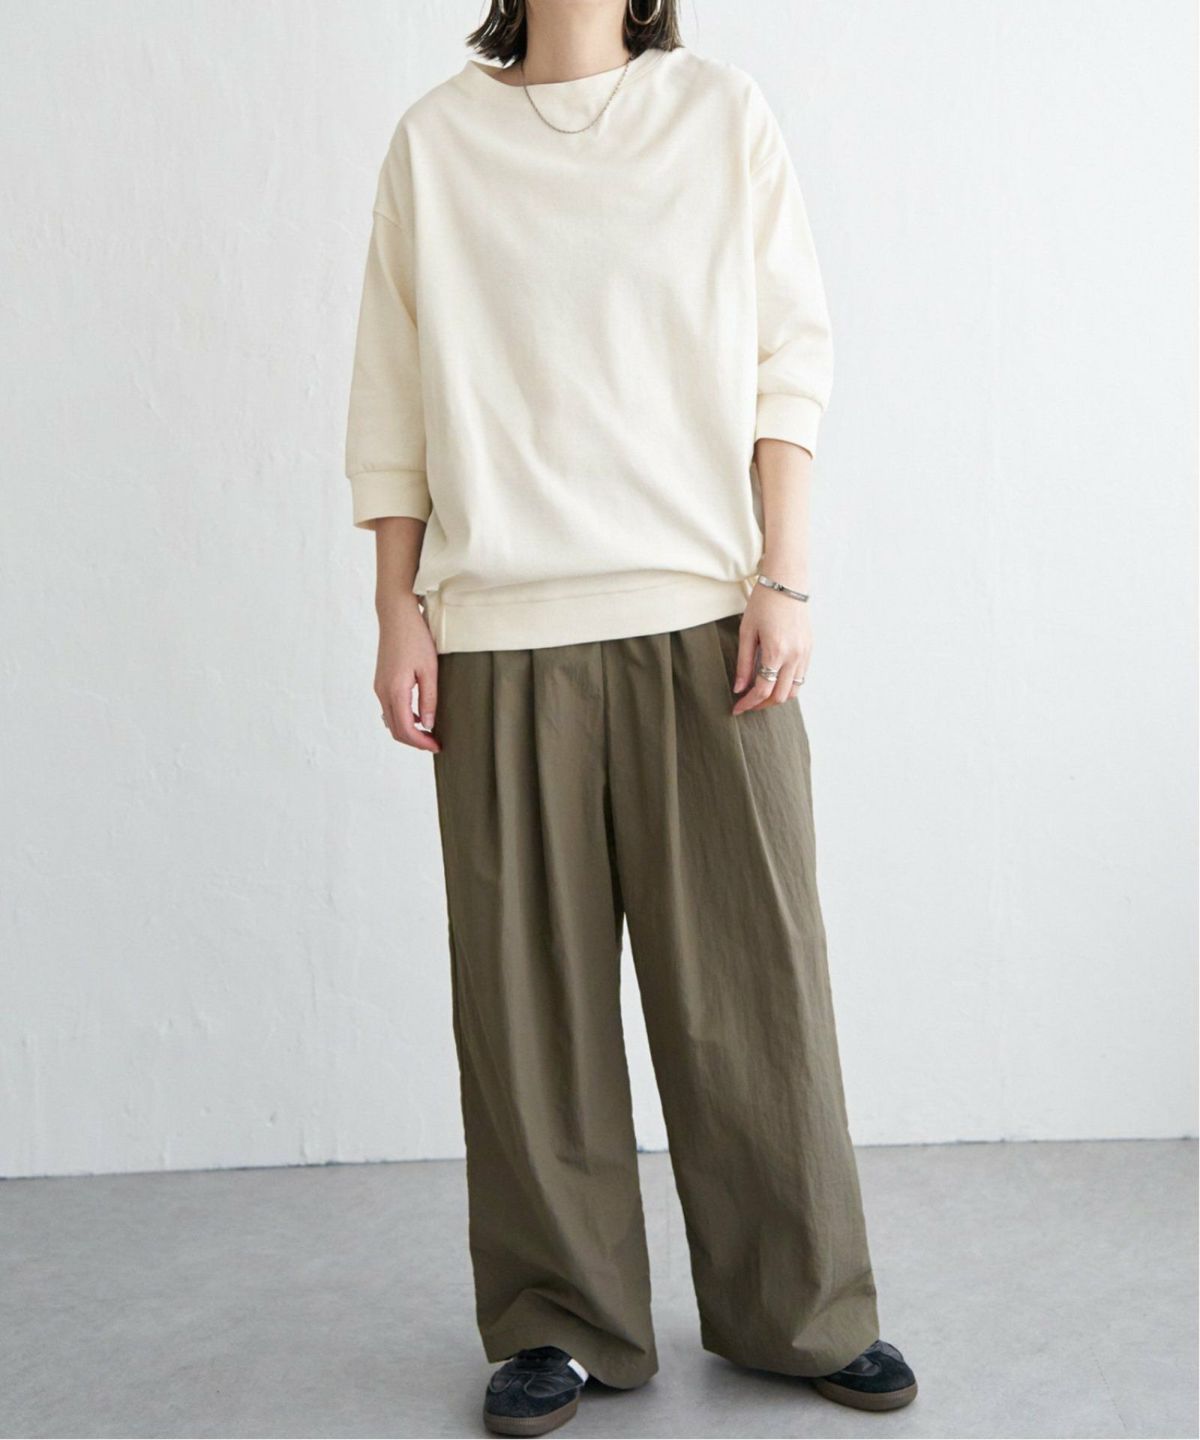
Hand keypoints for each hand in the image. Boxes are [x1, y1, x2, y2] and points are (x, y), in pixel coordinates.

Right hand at [375, 595, 439, 751]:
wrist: (396, 615)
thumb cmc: (415, 637)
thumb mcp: (429, 669)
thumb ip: (429, 699)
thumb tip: (428, 724)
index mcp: (395, 690)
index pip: (406, 729)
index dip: (421, 743)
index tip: (437, 746)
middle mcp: (382, 692)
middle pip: (395, 729)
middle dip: (415, 741)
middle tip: (434, 743)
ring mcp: (379, 687)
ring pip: (391, 720)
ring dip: (408, 731)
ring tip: (429, 733)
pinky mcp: (381, 681)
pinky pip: (389, 708)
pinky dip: (402, 718)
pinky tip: (419, 716)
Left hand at [732, 583, 810, 714]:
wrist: (786, 583)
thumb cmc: (763, 604)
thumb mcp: (746, 632)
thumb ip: (743, 663)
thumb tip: (739, 688)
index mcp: (776, 652)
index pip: (762, 690)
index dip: (748, 704)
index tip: (737, 709)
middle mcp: (794, 656)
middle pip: (779, 696)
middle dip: (762, 704)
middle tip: (747, 704)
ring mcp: (805, 653)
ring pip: (793, 690)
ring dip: (776, 697)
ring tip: (761, 694)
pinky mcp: (810, 649)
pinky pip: (801, 677)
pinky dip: (787, 685)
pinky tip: (774, 680)